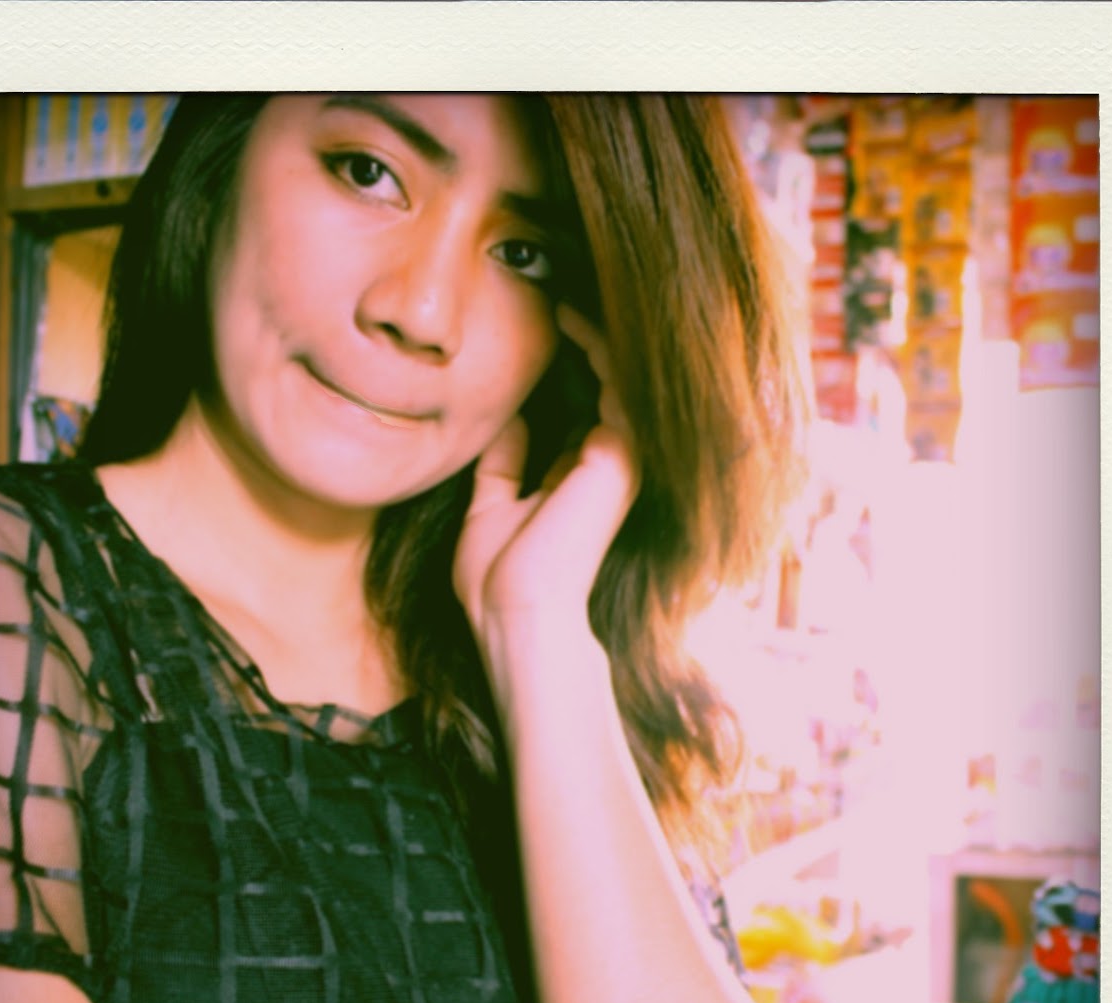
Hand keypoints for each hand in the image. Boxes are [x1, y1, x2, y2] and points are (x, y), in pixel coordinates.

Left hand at [453, 306, 640, 645]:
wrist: (514, 616)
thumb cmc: (498, 580)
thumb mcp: (490, 505)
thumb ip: (503, 461)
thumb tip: (505, 417)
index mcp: (578, 474)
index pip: (578, 398)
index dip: (560, 355)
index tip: (533, 313)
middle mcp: (606, 461)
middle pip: (603, 377)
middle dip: (583, 329)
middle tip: (551, 277)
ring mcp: (619, 458)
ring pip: (618, 373)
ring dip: (594, 325)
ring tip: (562, 281)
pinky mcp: (622, 455)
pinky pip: (618, 382)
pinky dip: (597, 344)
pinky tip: (567, 312)